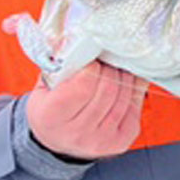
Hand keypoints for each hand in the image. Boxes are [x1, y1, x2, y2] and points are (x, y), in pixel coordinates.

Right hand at [26, 62, 147, 160]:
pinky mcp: (120, 141)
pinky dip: (134, 90)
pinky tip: (126, 83)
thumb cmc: (51, 109)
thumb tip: (80, 38)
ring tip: (115, 70)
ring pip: (123, 97)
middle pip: (107, 90)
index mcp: (52, 116)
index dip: (92, 68)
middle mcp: (77, 132)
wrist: (57, 140)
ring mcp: (101, 139)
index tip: (92, 61)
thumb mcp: (45, 86)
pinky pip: (134, 107)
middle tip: (106, 62)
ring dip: (123, 77)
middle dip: (110, 70)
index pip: (83, 86)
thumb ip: (60, 64)